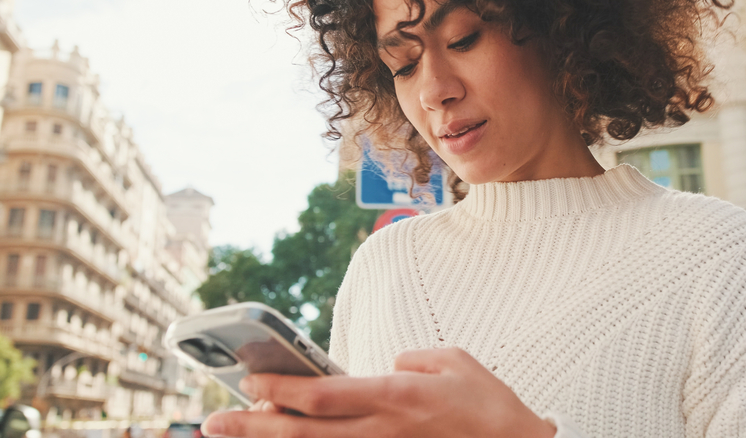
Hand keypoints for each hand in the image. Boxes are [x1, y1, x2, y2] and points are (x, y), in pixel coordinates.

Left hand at [202, 347, 556, 437]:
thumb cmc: (490, 405)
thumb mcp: (454, 360)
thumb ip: (414, 358)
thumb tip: (388, 365)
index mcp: (396, 395)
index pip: (324, 394)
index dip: (281, 389)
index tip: (250, 381)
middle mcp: (383, 430)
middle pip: (305, 432)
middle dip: (255, 426)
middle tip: (213, 422)